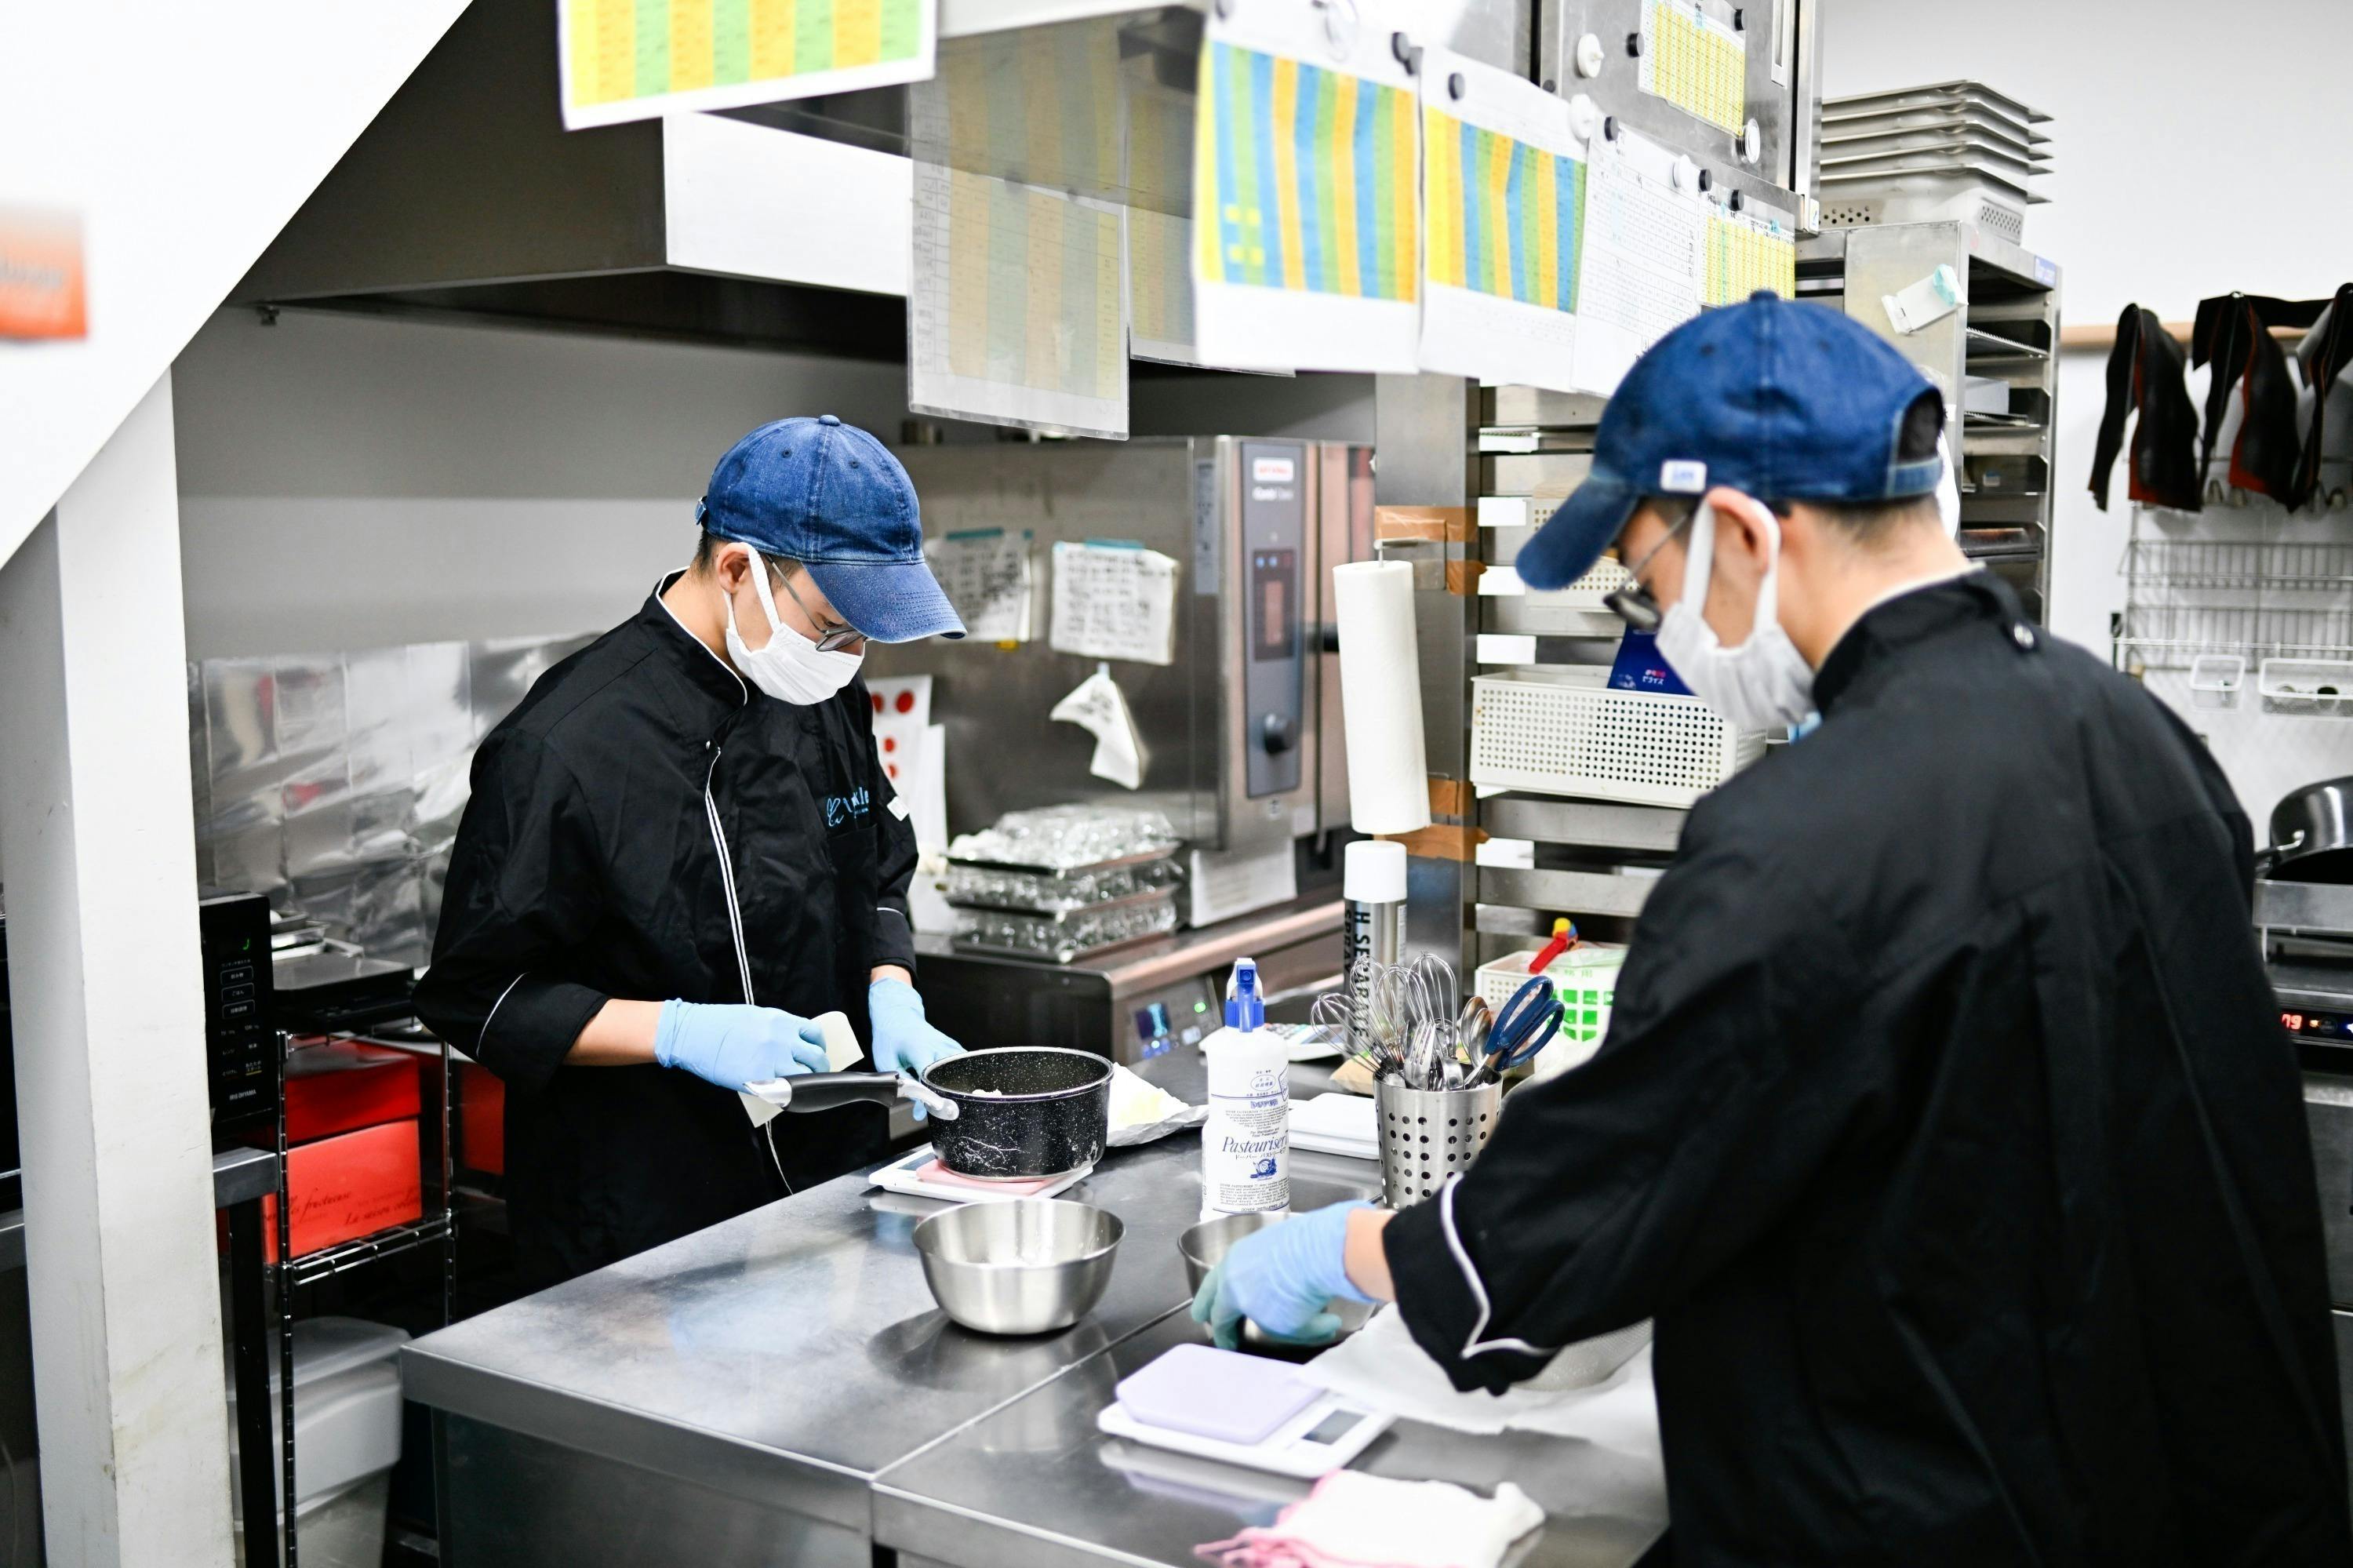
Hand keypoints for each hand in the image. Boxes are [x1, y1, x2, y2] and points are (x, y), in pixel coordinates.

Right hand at [653, 1000, 827, 1091]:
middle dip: (821, 1068)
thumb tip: (790, 1041)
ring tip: (804, 1088)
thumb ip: (776, 1028)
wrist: (692, 1033)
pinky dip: (789, 1096)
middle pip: (816, 1057)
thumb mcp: (754, 1016)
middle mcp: (781, 1039)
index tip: (816, 1052)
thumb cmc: (718, 1024)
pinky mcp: (759, 1079)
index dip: (819, 1045)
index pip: (813, 1033)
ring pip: (806, 1077)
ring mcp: (772, 1060)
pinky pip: (785, 1091)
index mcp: (780, 1021)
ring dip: (809, 1084)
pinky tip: (786, 1097)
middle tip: (817, 1074)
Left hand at [867, 979, 965, 1107]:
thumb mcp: (886, 1061)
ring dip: (954, 1084)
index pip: (930, 1078)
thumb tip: (915, 1102)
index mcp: (920, 1049)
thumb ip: (901, 1081)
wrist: (897, 1013)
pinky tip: (952, 1083)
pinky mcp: (951, 1044)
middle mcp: (937, 1045)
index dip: (930, 1096)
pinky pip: (959, 1062)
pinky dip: (958, 1074)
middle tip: (940, 1108)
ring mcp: (947, 1044)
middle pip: (950, 1075)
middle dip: (946, 1093)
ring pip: (959, 1068)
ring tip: (948, 1097)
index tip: (928, 1110)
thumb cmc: (889, 1036)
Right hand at [1189, 1202, 1374, 1348]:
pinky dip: (1250, 1267)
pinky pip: (1251, 1255)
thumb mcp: (1286, 1327)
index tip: (1228, 1344)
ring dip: (1227, 1282)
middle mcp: (1233, 1267)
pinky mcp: (1269, 1234)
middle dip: (1206, 1304)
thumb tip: (1321, 1325)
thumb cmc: (1298, 1294)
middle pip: (1212, 1288)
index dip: (1223, 1336)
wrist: (1319, 1250)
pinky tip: (1256, 1269)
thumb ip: (1286, 1329)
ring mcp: (1250, 1246)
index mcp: (1230, 1293)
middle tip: (1201, 1314)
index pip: (1220, 1319)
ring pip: (1229, 1268)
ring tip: (1228, 1289)